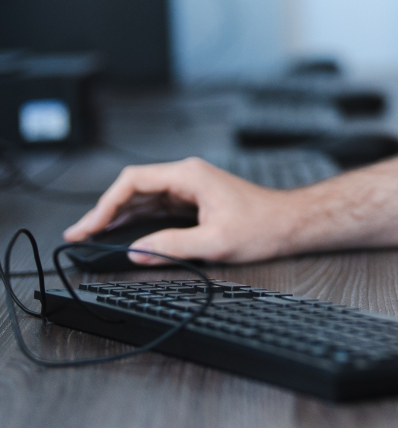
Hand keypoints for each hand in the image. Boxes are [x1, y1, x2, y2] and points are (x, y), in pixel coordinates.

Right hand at [63, 157, 300, 264]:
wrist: (289, 223)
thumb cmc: (262, 226)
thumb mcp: (214, 242)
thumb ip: (172, 246)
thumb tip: (137, 251)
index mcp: (190, 176)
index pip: (134, 181)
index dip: (105, 204)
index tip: (88, 226)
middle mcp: (188, 176)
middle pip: (134, 187)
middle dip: (104, 210)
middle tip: (78, 235)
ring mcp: (191, 187)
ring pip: (143, 197)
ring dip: (116, 215)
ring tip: (90, 236)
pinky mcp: (194, 201)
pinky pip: (156, 206)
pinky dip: (134, 219)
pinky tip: (120, 233)